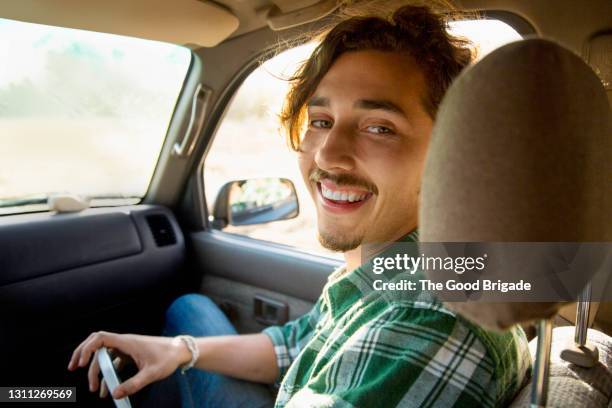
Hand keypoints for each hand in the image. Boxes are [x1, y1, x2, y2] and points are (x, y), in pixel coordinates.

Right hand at [68, 331, 190, 398]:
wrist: (181, 352)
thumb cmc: (168, 358)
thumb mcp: (152, 373)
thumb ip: (134, 384)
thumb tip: (115, 394)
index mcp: (127, 342)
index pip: (100, 338)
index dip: (87, 348)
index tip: (80, 364)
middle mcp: (124, 343)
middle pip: (97, 346)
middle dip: (83, 357)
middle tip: (73, 369)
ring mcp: (126, 349)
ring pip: (104, 356)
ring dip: (96, 370)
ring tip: (93, 389)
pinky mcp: (130, 356)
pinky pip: (113, 364)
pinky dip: (107, 375)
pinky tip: (105, 390)